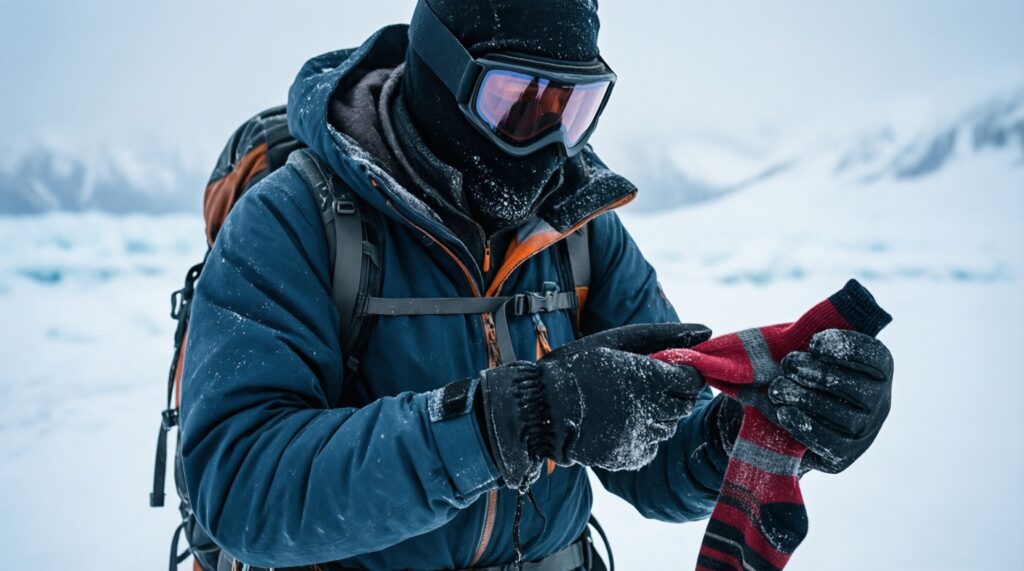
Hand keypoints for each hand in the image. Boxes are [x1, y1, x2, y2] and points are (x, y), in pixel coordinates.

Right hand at [477, 323, 709, 487]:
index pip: (692, 380)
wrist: (541, 408)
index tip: (667, 370)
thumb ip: (667, 335)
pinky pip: (651, 446)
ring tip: (626, 404)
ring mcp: (639, 436)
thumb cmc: (578, 366)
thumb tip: (709, 331)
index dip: (683, 374)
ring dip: (656, 415)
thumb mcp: (619, 340)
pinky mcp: (628, 455)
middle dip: (672, 395)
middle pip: (683, 405)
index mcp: (648, 378)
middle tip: (646, 387)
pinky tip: (618, 423)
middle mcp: (649, 410)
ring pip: (668, 426)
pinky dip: (641, 435)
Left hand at [709, 329, 893, 473]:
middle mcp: (880, 402)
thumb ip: (815, 335)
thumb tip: (817, 318)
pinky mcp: (844, 456)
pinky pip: (830, 443)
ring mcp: (866, 432)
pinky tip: (784, 413)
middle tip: (788, 364)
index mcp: (879, 371)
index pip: (875, 358)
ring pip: (844, 417)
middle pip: (859, 389)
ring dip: (807, 399)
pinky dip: (805, 427)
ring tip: (778, 388)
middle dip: (820, 374)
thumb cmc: (804, 373)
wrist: (790, 416)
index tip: (814, 343)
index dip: (847, 348)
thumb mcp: (812, 351)